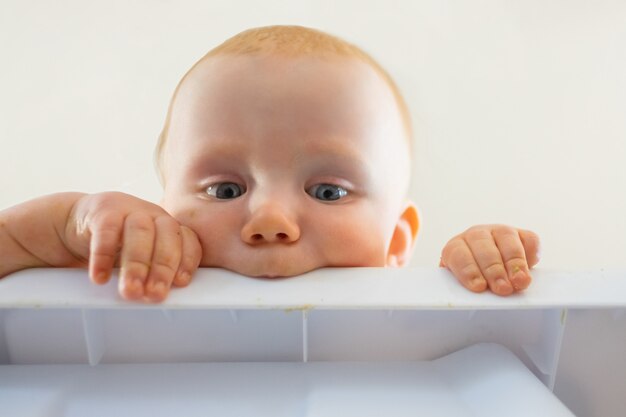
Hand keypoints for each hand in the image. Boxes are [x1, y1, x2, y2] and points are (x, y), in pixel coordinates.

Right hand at [66, 192, 201, 301]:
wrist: (80, 218)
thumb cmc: (118, 242)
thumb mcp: (141, 255)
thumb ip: (154, 272)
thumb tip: (159, 299)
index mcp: (169, 227)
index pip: (188, 241)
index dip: (187, 261)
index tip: (181, 282)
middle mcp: (154, 216)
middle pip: (167, 237)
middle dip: (162, 269)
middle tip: (155, 294)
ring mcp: (130, 210)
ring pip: (140, 232)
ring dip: (137, 265)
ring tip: (131, 290)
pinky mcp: (103, 211)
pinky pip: (106, 231)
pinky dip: (103, 256)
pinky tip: (101, 277)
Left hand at [439, 225, 539, 295]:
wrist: (491, 270)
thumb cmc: (475, 282)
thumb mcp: (466, 286)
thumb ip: (468, 290)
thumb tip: (478, 298)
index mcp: (456, 247)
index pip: (458, 255)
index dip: (468, 271)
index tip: (478, 287)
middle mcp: (477, 236)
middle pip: (484, 248)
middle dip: (494, 270)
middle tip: (503, 288)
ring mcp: (499, 233)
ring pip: (506, 240)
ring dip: (514, 263)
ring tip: (520, 282)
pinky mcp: (522, 235)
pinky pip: (529, 240)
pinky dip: (531, 254)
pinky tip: (531, 268)